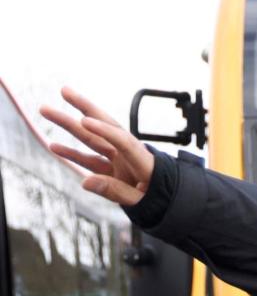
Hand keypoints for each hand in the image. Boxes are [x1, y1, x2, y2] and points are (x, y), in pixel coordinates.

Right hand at [39, 87, 153, 205]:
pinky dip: (73, 154)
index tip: (85, 121)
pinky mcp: (110, 170)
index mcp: (144, 162)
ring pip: (91, 140)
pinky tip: (53, 146)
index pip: (123, 141)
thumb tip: (85, 182)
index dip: (105, 131)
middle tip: (64, 91)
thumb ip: (116, 191)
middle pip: (106, 127)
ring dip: (70, 125)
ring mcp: (119, 161)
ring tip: (47, 110)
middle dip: (85, 108)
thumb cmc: (161, 201)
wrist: (170, 205)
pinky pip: (89, 159)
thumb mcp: (142, 201)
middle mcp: (129, 156)